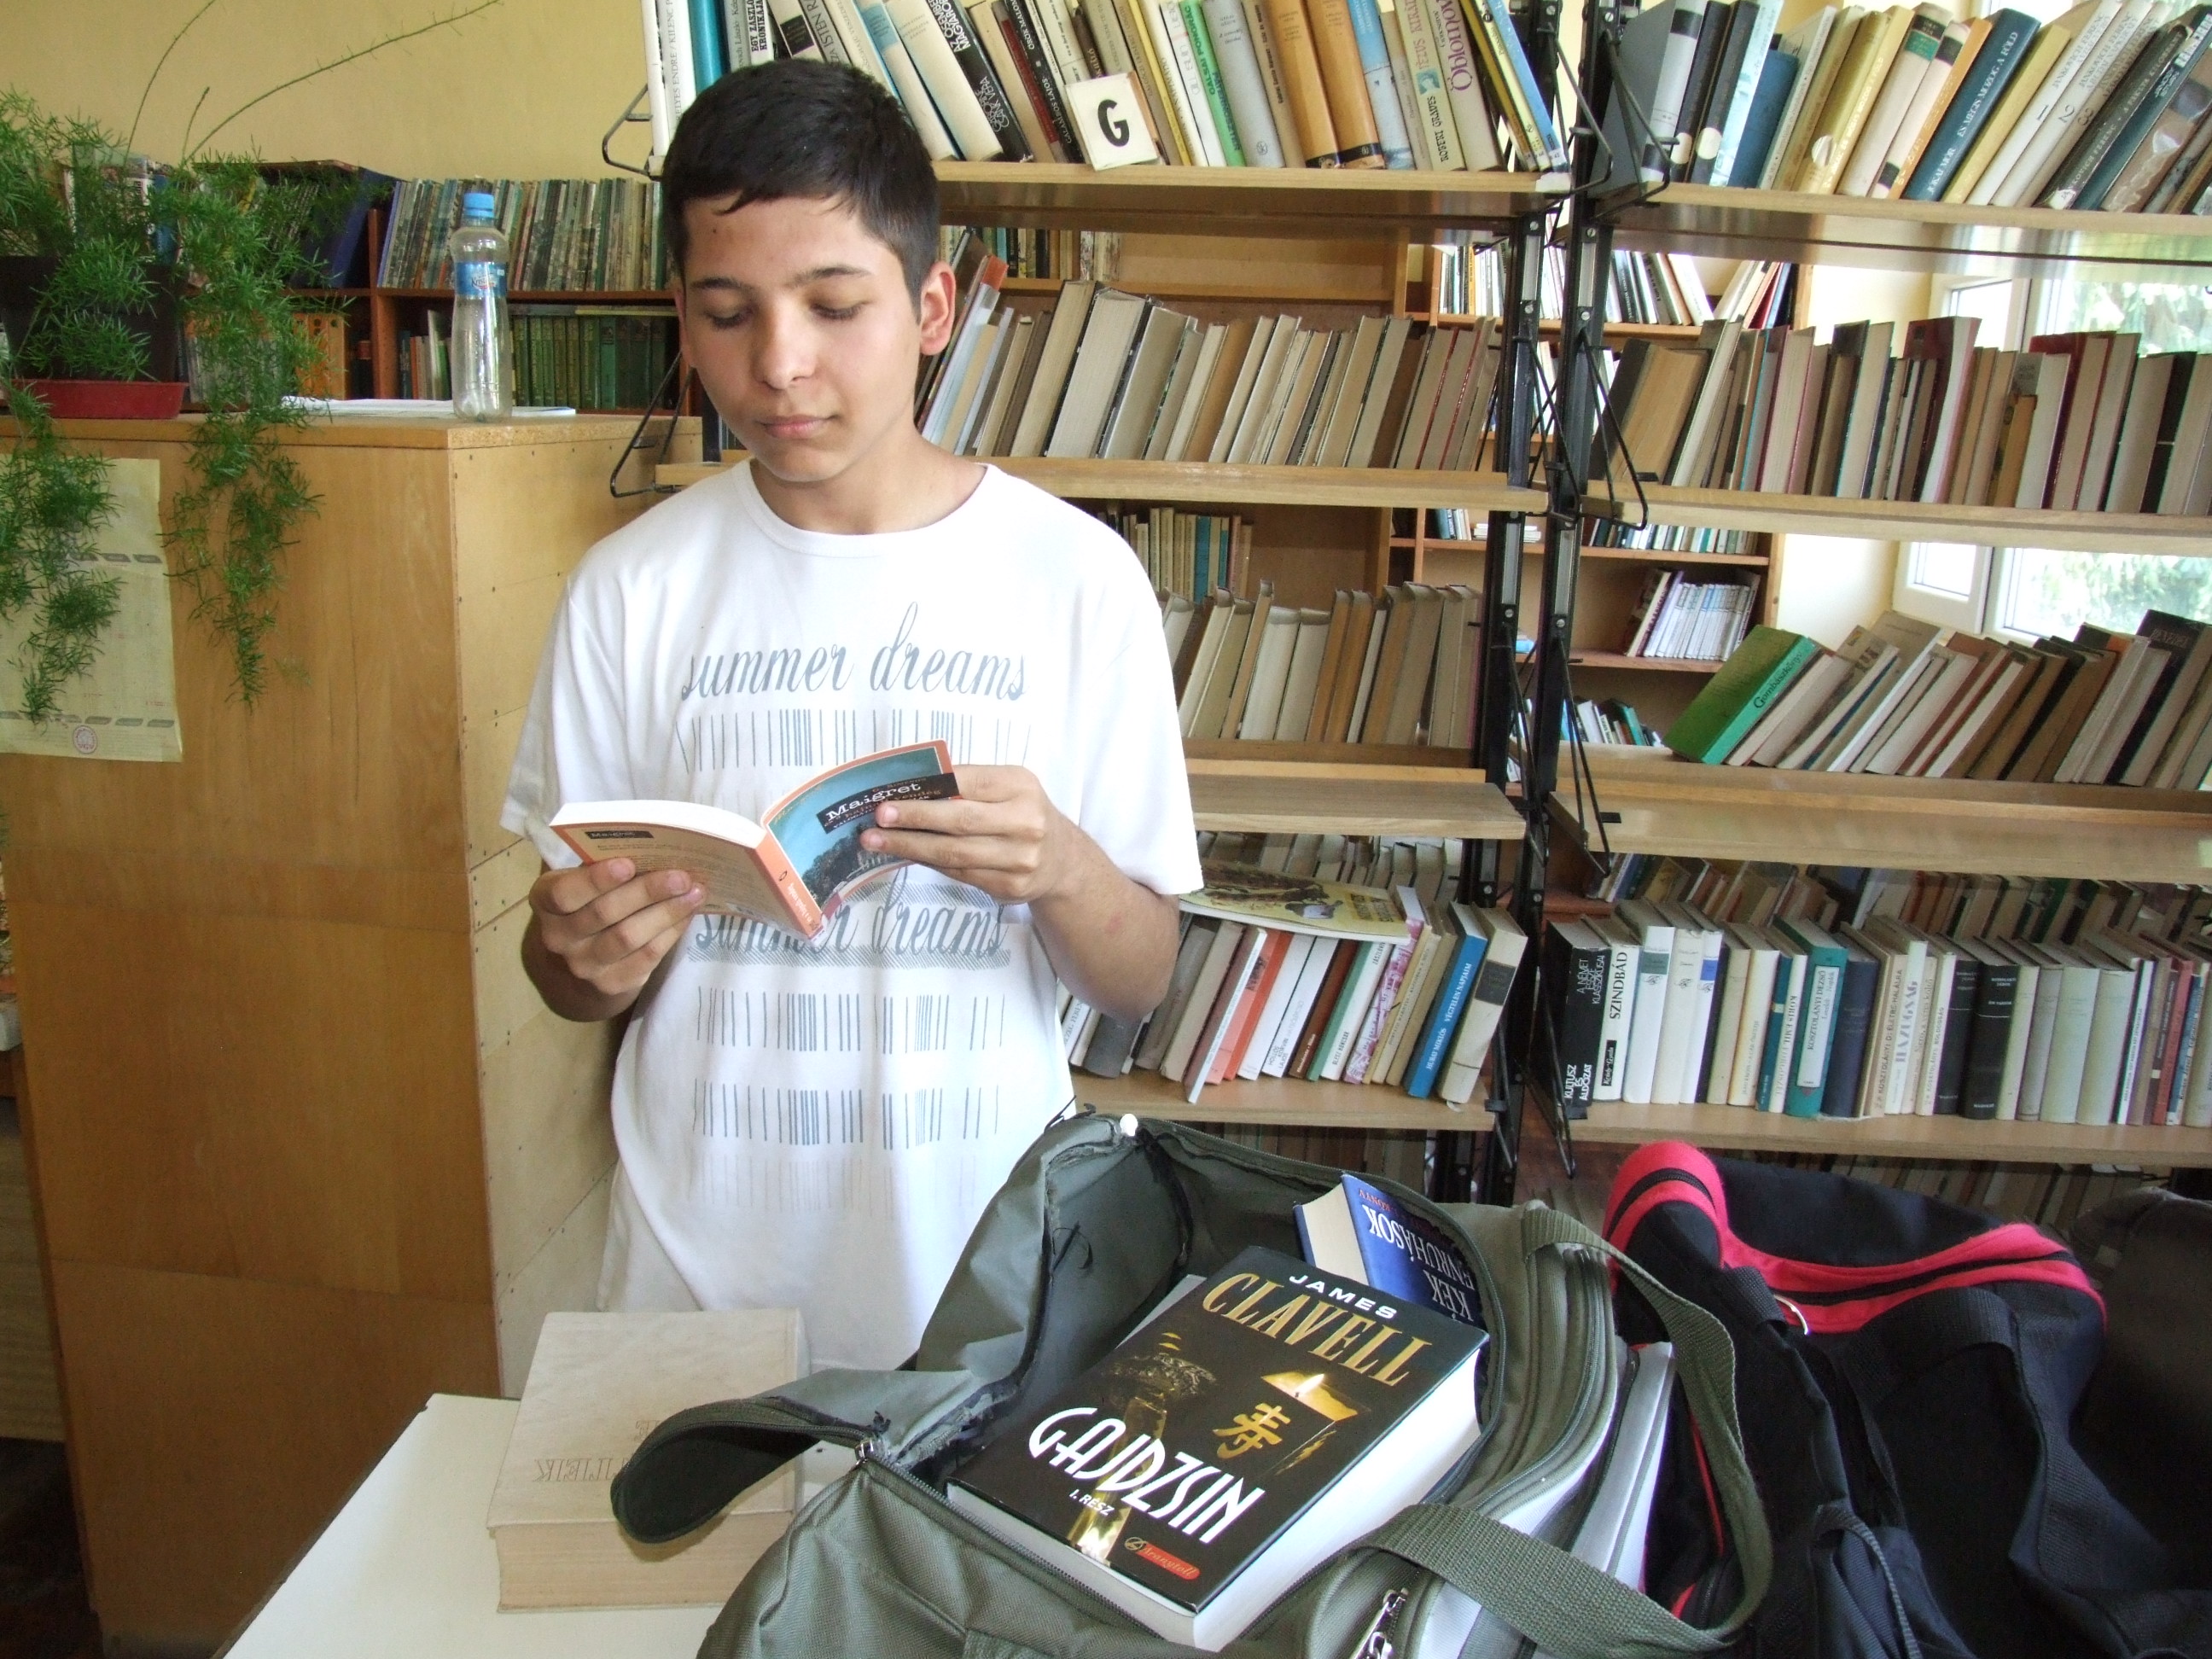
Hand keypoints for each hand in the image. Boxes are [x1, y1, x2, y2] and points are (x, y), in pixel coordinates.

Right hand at [527, 858, 704, 1004]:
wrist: (578, 961)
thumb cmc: (586, 903)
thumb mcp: (581, 882)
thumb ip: (601, 865)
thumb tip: (656, 846)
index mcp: (545, 900)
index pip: (565, 892)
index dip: (596, 879)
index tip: (629, 863)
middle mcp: (558, 936)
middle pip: (605, 913)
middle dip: (647, 892)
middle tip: (682, 876)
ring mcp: (583, 965)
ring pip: (628, 937)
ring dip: (667, 913)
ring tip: (695, 892)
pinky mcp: (610, 984)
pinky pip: (645, 957)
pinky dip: (670, 933)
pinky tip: (687, 914)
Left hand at [860, 765, 1071, 905]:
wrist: (1062, 861)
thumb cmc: (1024, 814)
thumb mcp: (1010, 787)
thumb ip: (970, 785)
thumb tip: (912, 785)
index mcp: (1022, 787)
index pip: (968, 782)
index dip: (929, 788)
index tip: (893, 793)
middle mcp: (1026, 822)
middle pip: (960, 821)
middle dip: (914, 819)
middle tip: (878, 817)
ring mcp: (1020, 859)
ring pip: (954, 853)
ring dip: (909, 846)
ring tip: (876, 840)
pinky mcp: (1008, 886)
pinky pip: (958, 872)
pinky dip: (927, 861)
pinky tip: (904, 853)